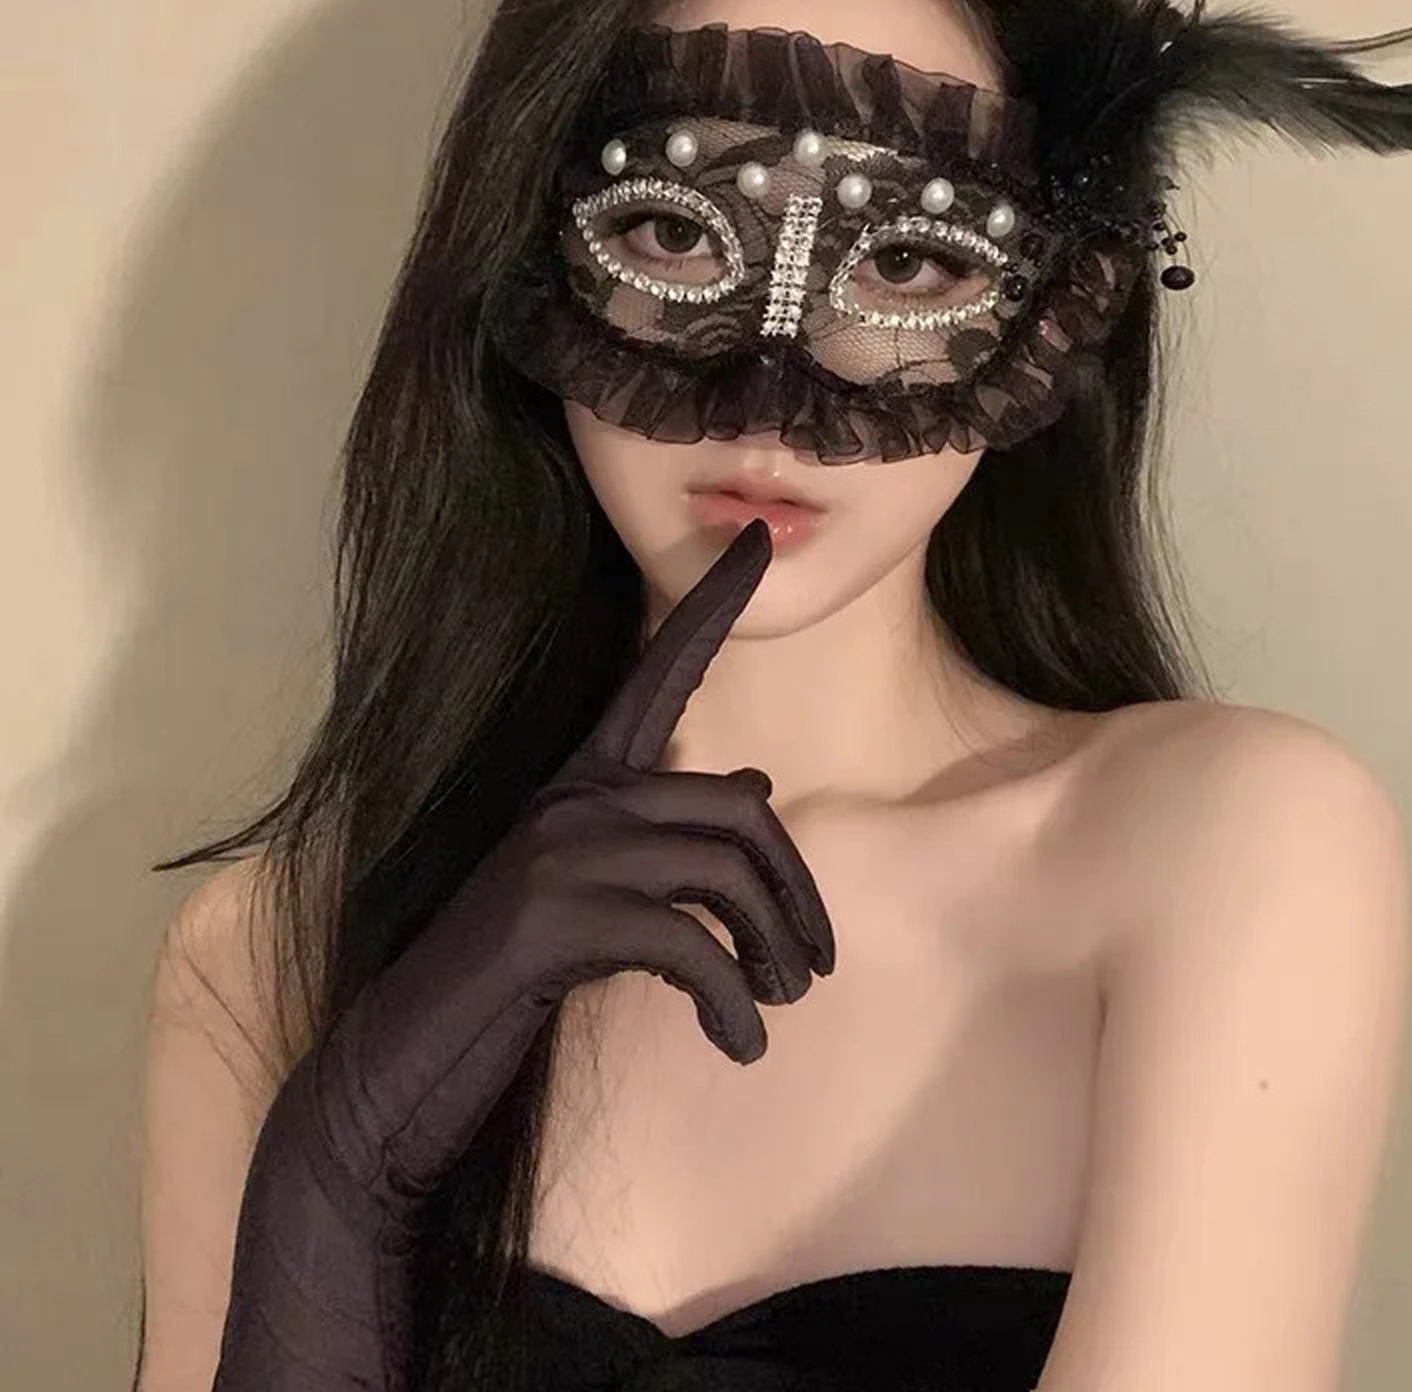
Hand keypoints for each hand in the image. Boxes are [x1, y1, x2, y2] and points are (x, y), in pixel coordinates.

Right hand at [212, 519, 833, 1388]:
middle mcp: (572, 799)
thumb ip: (667, 832)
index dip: (712, 605)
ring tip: (780, 1003)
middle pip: (735, 808)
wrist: (406, 1061)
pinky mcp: (550, 921)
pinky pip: (688, 943)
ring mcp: (557, 855)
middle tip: (815, 965)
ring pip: (722, 870)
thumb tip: (757, 780)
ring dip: (773, 948)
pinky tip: (741, 1045)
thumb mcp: (598, 890)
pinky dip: (732, 1000)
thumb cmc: (509, 977)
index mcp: (584, 783)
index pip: (660, 670)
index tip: (760, 539)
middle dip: (795, 893)